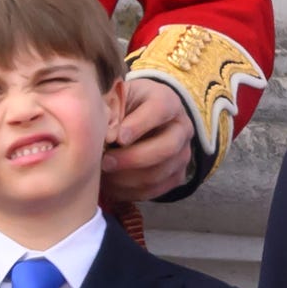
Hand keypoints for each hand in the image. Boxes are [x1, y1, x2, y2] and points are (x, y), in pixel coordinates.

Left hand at [100, 77, 192, 201]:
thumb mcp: (116, 96)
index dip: (138, 125)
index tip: (116, 138)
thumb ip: (110, 108)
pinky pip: (155, 190)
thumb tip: (106, 134)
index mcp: (168, 101)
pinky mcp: (176, 176)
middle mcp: (182, 128)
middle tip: (105, 162)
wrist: (138, 118)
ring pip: (159, 173)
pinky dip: (130, 191)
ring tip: (104, 175)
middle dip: (132, 158)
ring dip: (127, 178)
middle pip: (166, 148)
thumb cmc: (124, 104)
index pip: (159, 110)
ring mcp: (182, 154)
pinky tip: (111, 185)